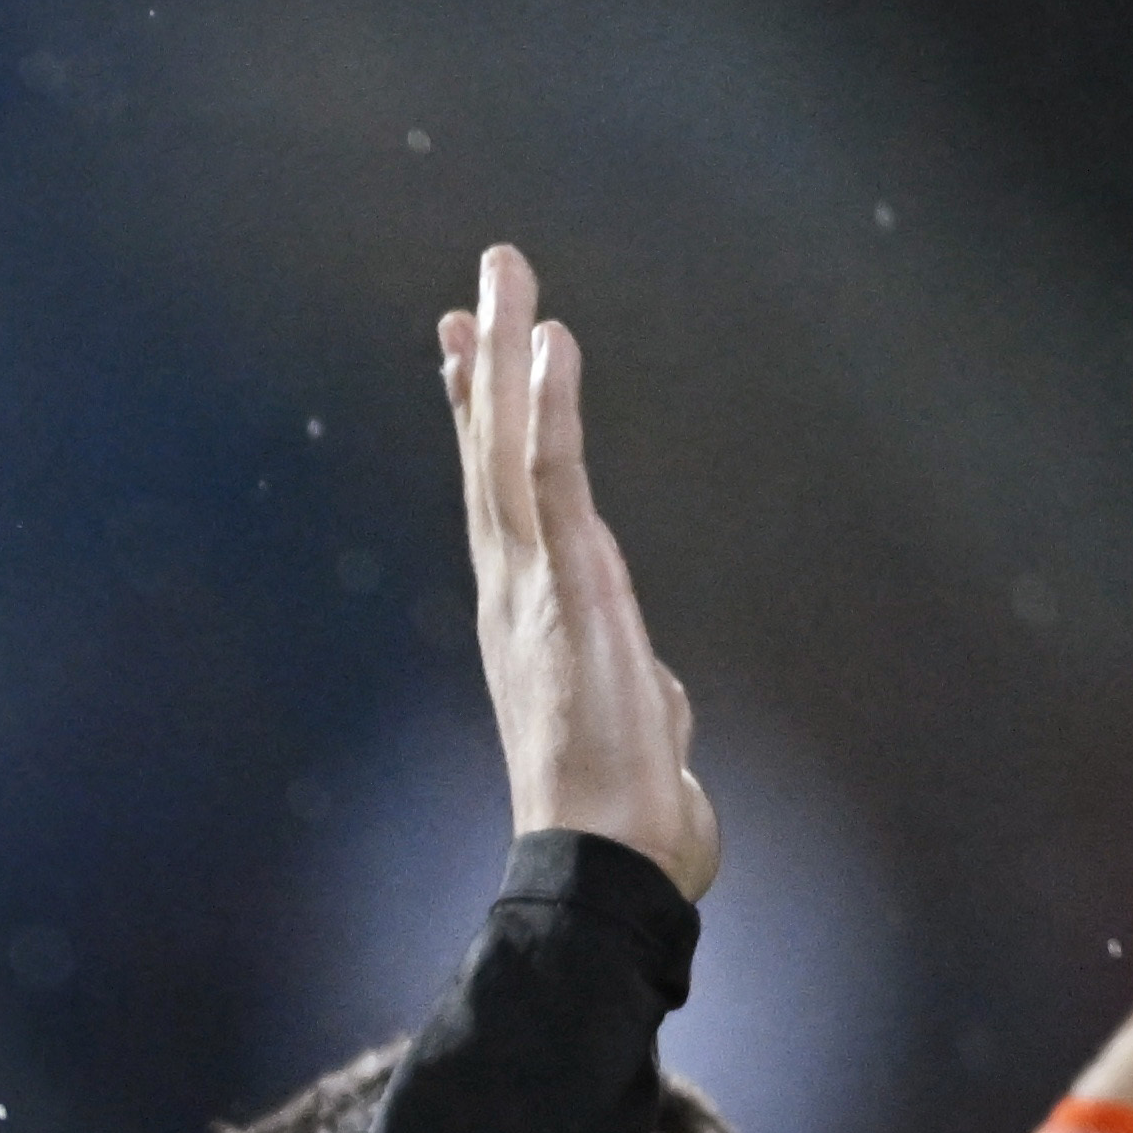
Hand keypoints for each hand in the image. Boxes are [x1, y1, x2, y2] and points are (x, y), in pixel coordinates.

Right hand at [440, 246, 710, 906]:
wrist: (606, 860)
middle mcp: (515, 591)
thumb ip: (639, 691)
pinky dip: (545, 404)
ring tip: (503, 272)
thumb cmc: (622, 817)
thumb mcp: (639, 731)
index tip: (476, 364)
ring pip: (508, 447)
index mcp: (531, 619)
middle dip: (482, 369)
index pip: (505, 503)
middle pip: (491, 458)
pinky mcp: (565, 584)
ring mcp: (531, 584)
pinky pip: (551, 474)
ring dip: (504, 353)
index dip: (489, 428)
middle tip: (474, 290)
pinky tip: (546, 339)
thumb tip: (658, 693)